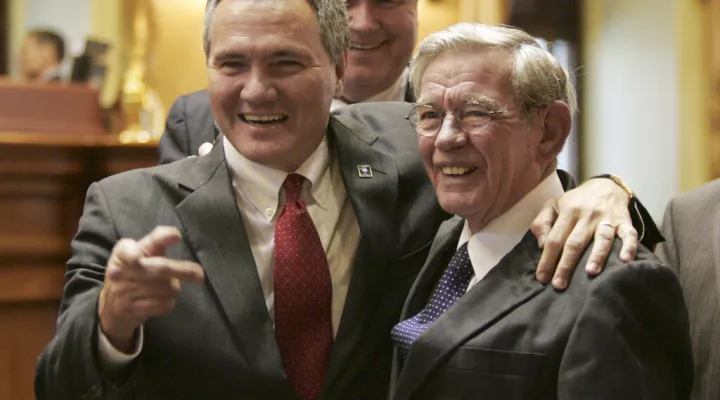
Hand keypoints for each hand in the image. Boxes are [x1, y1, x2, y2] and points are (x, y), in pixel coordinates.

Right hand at [98, 226, 204, 352]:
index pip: (126, 250)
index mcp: (121, 253)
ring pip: (166, 288)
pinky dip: (168, 302)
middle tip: (200, 275)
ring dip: (173, 287)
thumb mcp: (143, 251)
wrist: (113, 305)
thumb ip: (159, 239)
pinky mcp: (131, 309)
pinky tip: (160, 299)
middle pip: (159, 269)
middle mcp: (119, 271)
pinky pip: (163, 304)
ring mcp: (123, 292)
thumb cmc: (135, 270)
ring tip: (164, 286)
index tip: (138, 257)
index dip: (132, 254)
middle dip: (182, 271)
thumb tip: (176, 234)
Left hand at [530, 178, 637, 289]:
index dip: (547, 259)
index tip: (542, 278)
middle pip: (575, 242)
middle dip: (566, 265)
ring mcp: (607, 219)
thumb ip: (541, 223)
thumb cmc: (575, 201)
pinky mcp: (625, 221)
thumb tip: (542, 246)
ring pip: (602, 238)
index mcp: (568, 212)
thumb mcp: (553, 205)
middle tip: (559, 285)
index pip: (554, 238)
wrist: (605, 186)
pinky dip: (629, 246)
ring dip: (597, 255)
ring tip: (590, 272)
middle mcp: (587, 215)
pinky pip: (629, 234)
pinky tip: (625, 260)